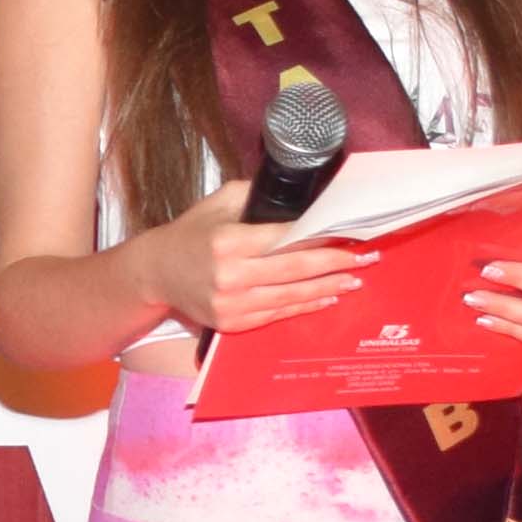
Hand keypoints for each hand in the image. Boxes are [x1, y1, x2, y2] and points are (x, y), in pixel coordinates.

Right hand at [142, 176, 364, 339]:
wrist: (156, 273)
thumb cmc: (192, 232)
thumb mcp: (220, 202)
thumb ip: (260, 199)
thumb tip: (305, 202)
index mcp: (227, 241)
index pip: (287, 240)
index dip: (322, 239)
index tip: (349, 234)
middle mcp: (229, 275)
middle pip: (296, 270)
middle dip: (336, 263)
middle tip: (366, 258)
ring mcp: (230, 303)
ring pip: (292, 295)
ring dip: (328, 287)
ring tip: (355, 279)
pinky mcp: (231, 323)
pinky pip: (278, 314)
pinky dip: (305, 305)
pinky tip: (326, 297)